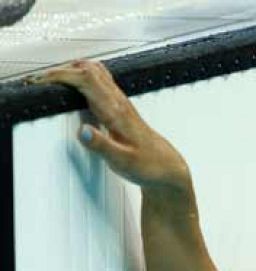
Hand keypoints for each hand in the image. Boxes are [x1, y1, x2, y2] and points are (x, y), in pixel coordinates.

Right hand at [32, 60, 189, 190]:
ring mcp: (121, 103)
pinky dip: (82, 77)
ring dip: (71, 70)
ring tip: (50, 82)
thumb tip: (82, 131)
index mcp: (116, 112)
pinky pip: (100, 82)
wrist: (167, 168)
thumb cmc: (148, 166)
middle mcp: (119, 102)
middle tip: (39, 82)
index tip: (41, 81)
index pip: (87, 79)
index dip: (61, 75)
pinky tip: (72, 88)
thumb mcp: (122, 162)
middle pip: (89, 68)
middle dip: (61, 70)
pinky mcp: (121, 107)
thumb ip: (102, 146)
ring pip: (96, 72)